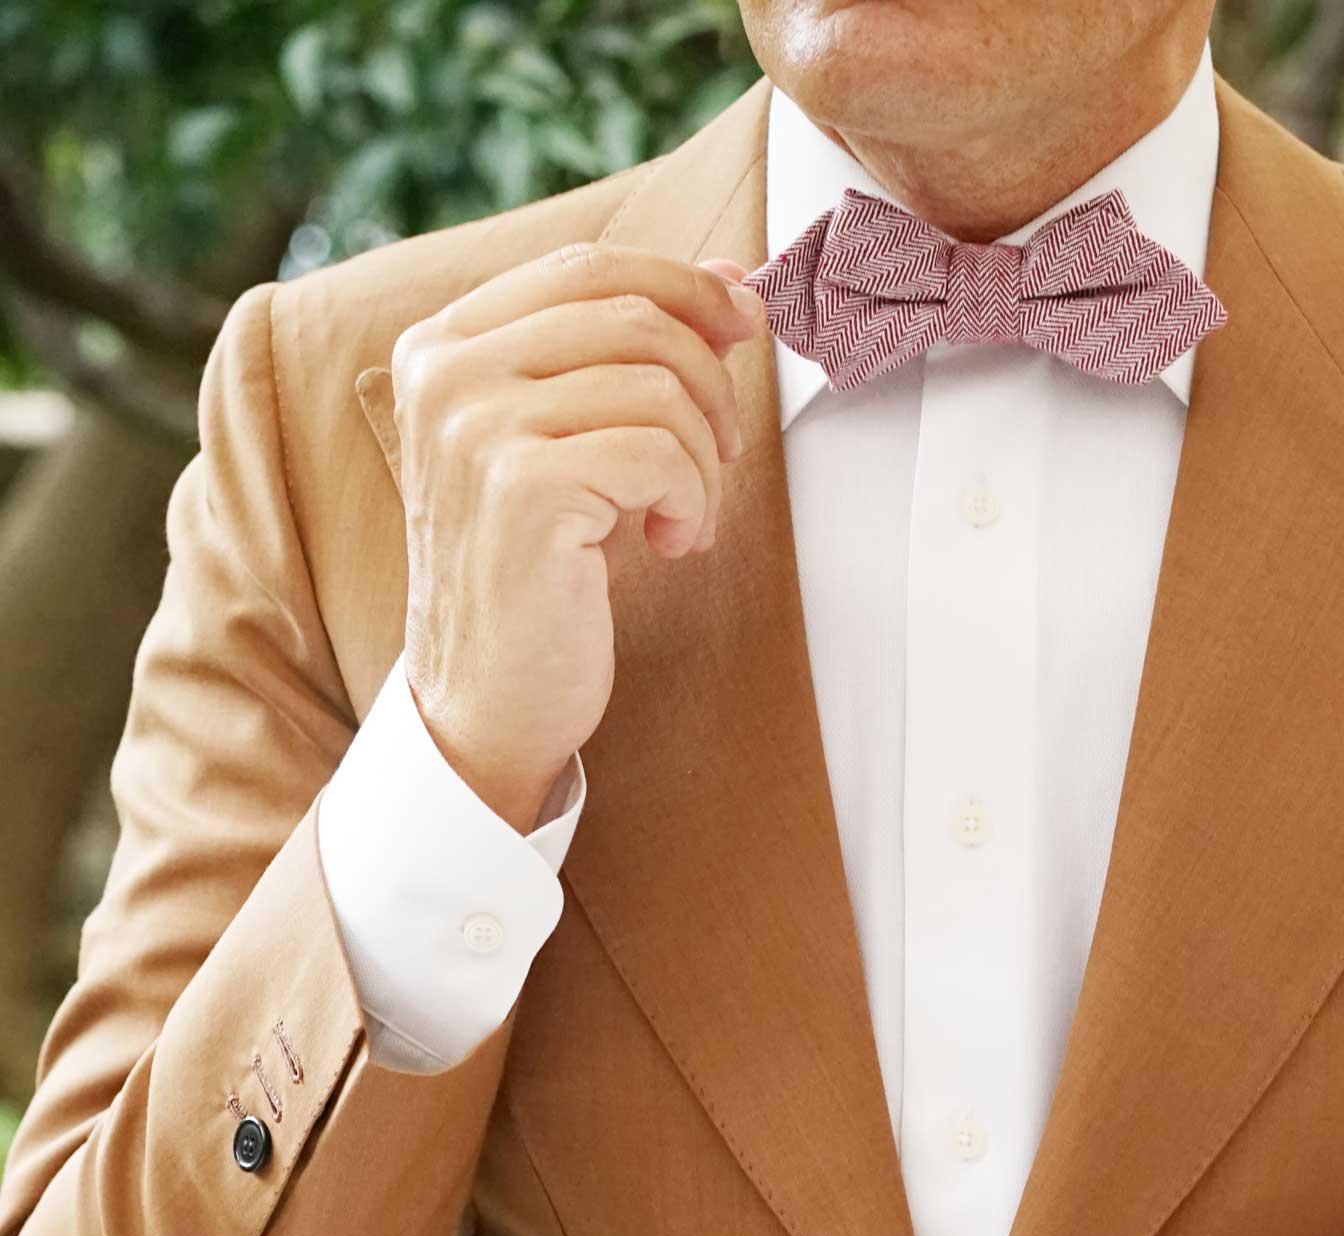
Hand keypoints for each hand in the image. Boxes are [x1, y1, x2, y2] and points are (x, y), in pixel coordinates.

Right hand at [391, 240, 767, 830]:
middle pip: (632, 313)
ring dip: (703, 455)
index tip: (742, 322)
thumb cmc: (534, 576)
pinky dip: (692, 498)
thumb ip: (620, 358)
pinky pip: (661, 451)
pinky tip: (670, 542)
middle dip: (708, 380)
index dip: (683, 284)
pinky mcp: (523, 488)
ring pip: (657, 382)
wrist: (485, 701)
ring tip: (684, 512)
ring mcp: (477, 427)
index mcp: (441, 345)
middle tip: (720, 451)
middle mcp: (446, 373)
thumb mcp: (566, 443)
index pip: (586, 266)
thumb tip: (733, 283)